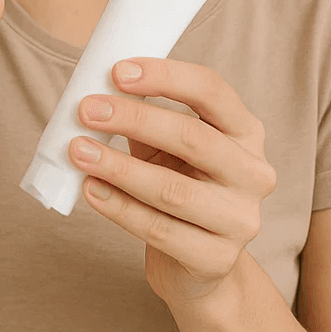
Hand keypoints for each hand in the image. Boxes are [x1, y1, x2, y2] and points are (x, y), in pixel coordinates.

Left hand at [67, 57, 277, 309]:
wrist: (195, 259)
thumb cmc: (176, 179)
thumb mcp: (166, 142)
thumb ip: (142, 113)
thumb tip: (94, 90)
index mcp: (244, 130)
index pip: (211, 90)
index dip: (165, 76)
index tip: (117, 71)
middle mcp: (253, 173)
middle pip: (192, 137)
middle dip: (133, 119)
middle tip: (86, 110)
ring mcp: (240, 219)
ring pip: (173, 190)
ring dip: (118, 167)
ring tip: (78, 150)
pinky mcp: (218, 259)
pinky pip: (160, 230)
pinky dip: (119, 208)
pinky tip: (90, 189)